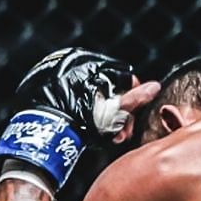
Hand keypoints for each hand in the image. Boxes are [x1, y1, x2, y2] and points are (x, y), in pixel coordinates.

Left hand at [0, 48, 145, 191]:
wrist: (46, 129)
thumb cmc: (78, 116)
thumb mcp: (111, 109)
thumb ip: (133, 99)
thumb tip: (154, 87)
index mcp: (91, 64)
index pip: (123, 78)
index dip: (132, 100)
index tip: (132, 118)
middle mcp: (76, 68)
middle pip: (111, 92)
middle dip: (120, 114)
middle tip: (120, 134)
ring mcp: (64, 83)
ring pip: (98, 101)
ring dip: (109, 120)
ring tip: (110, 137)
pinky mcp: (54, 97)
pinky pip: (82, 106)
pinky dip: (91, 119)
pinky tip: (95, 133)